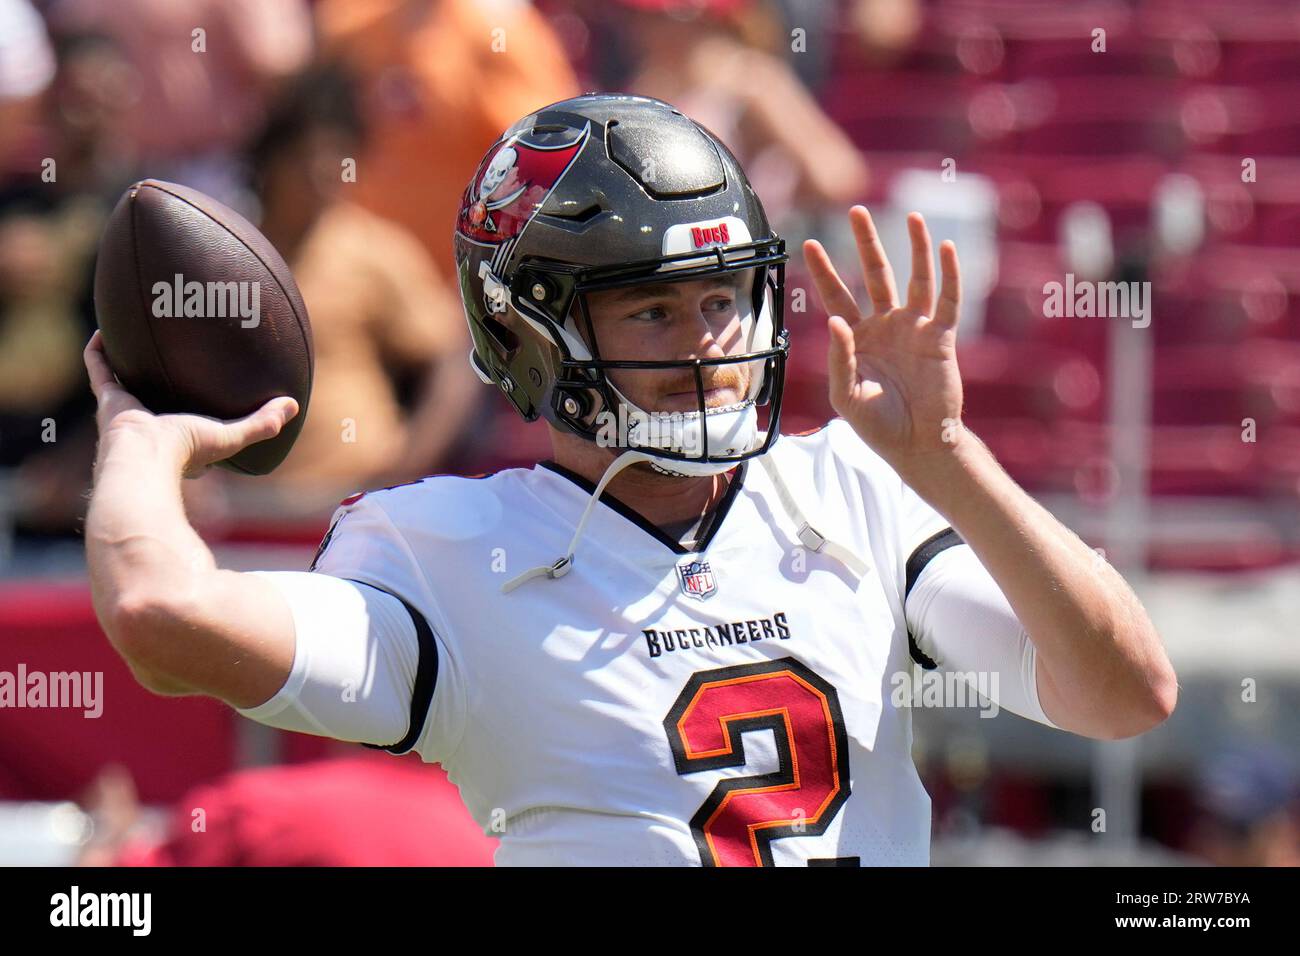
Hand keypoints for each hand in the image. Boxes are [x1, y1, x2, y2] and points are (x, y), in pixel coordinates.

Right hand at [84, 330, 298, 478]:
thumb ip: (263, 423)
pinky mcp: (108, 399)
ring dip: (127, 361)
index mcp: (177, 440)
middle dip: (159, 379)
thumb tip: (293, 406)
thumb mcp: (232, 436)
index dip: (198, 415)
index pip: (189, 427)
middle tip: (171, 355)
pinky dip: (99, 351)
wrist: (145, 456)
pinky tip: (106, 329)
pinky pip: (99, 369)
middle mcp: (149, 425)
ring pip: (124, 382)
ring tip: (134, 338)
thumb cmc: (187, 451)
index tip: (207, 393)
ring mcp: (126, 412)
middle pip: (154, 398)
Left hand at [803, 207, 964, 476]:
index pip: (836, 295)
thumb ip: (839, 358)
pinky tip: (947, 248)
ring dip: (914, 248)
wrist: (917, 445)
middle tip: (856, 210)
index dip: (824, 270)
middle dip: (866, 243)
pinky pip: (948, 300)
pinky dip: (950, 275)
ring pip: (915, 279)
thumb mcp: (847, 395)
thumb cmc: (878, 425)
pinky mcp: (942, 338)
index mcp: (857, 338)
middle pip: (874, 274)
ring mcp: (915, 328)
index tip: (809, 243)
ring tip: (911, 216)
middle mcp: (885, 326)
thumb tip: (835, 319)